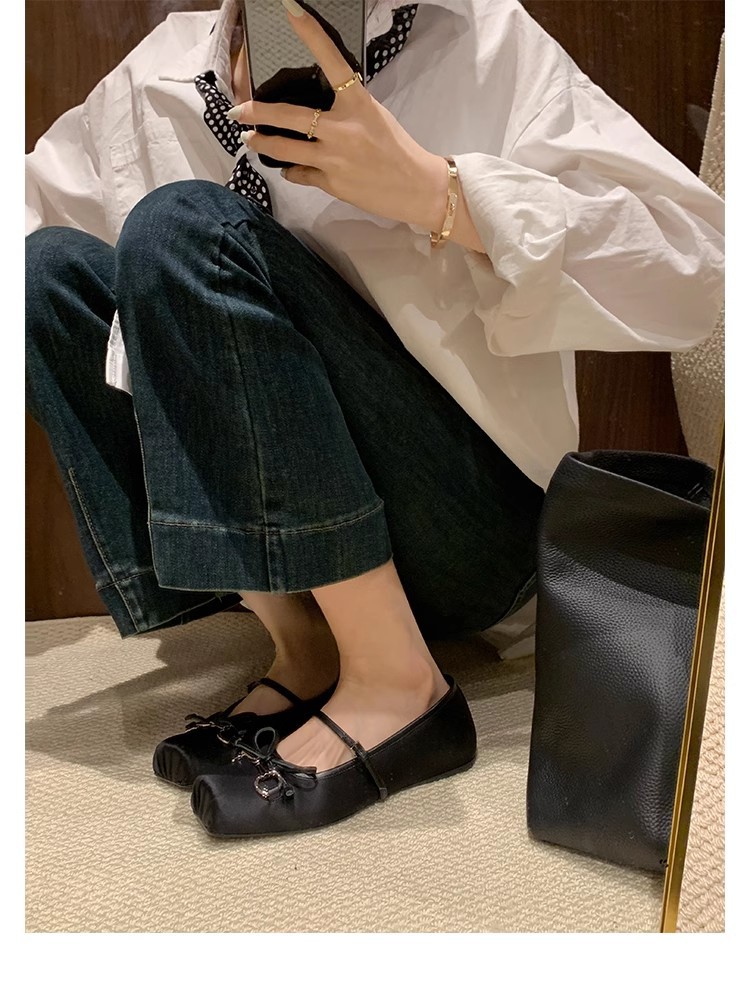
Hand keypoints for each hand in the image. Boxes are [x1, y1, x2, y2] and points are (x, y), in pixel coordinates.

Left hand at [229, 1, 448, 230]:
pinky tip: (291, 169)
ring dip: (262, 144)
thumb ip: (345, 109)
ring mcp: (334, 158)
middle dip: (257, 112)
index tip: (290, 9)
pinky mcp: (331, 183)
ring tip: (250, 140)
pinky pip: (299, 174)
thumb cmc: (396, 149)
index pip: (332, 61)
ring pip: (284, 150)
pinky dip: (293, 171)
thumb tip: (313, 111)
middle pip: (289, 116)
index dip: (310, 34)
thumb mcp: (373, 116)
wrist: (415, 187)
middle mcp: (343, 128)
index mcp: (358, 103)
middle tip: (237, 110)